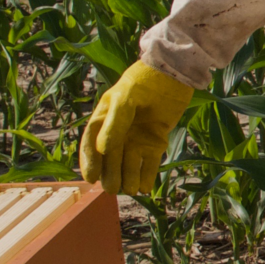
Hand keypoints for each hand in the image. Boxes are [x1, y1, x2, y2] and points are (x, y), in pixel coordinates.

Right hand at [79, 62, 194, 194]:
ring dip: (129, 177)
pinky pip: (150, 162)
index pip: (91, 145)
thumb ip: (114, 123)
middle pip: (111, 158)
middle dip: (111, 174)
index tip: (91, 178)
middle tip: (114, 189)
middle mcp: (118, 132)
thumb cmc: (144, 82)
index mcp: (104, 119)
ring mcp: (137, 137)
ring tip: (132, 189)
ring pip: (129, 163)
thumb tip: (102, 150)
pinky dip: (148, 175)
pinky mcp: (156, 141)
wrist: (174, 73)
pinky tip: (147, 188)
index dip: (90, 162)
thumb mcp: (125, 99)